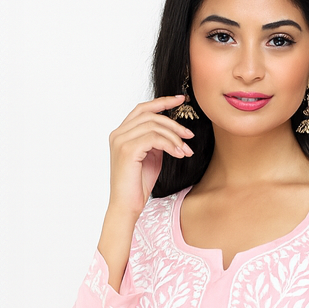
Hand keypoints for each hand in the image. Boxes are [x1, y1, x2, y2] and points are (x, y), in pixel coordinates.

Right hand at [97, 96, 194, 289]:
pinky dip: (170, 144)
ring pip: (154, 126)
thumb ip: (157, 141)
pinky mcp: (127, 150)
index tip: (181, 101)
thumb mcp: (151, 158)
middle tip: (189, 134)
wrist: (127, 206)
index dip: (162, 102)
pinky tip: (179, 153)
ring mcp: (121, 140)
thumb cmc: (138, 186)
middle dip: (173, 123)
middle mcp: (118, 133)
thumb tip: (172, 131)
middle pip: (151, 115)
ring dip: (174, 136)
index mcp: (121, 133)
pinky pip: (154, 138)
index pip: (143, 109)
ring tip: (185, 150)